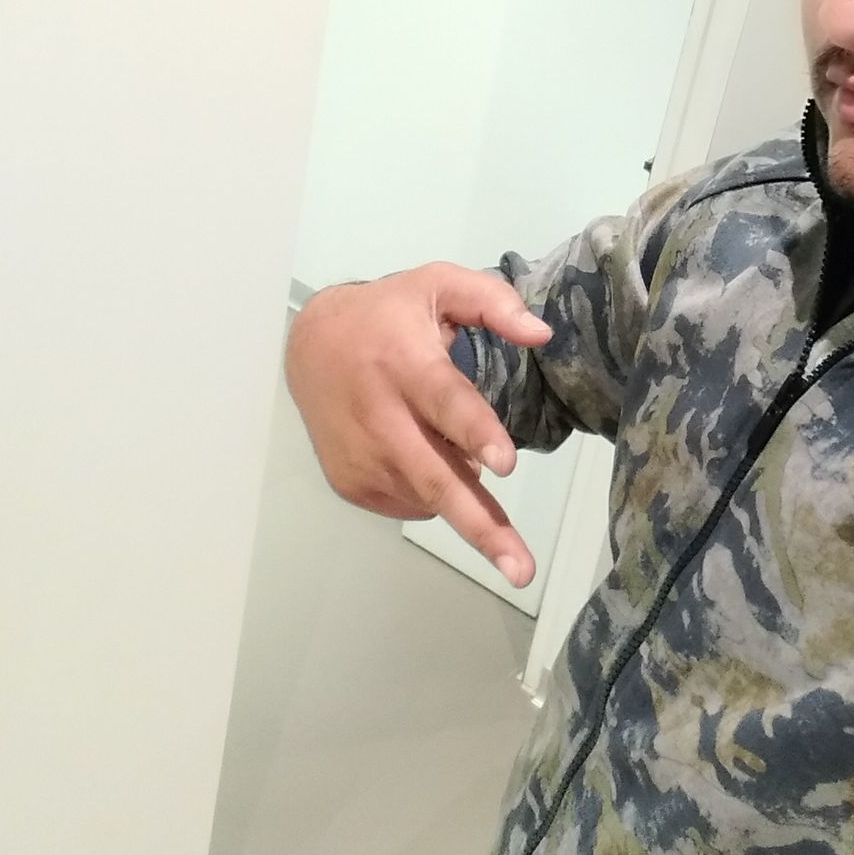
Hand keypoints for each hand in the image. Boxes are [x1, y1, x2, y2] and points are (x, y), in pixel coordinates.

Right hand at [285, 263, 551, 587]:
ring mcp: (360, 457)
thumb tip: (542, 335)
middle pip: (435, 478)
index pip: (444, 402)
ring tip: (472, 455)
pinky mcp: (350, 482)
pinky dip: (434, 490)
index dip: (474, 433)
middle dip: (481, 527)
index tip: (504, 464)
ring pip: (429, 496)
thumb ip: (493, 302)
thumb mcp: (439, 285)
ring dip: (466, 494)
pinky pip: (411, 503)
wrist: (311, 344)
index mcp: (406, 364)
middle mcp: (378, 417)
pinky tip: (427, 451)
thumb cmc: (389, 313)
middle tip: (521, 570)